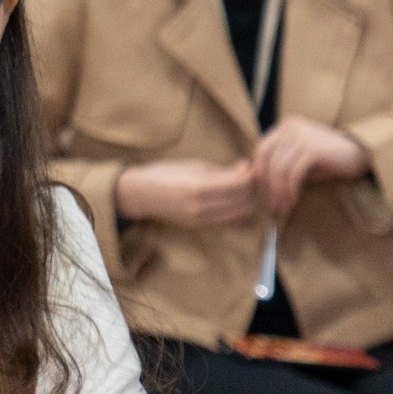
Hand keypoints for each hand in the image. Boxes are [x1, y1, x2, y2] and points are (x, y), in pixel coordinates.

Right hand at [115, 158, 259, 227]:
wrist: (140, 195)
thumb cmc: (164, 173)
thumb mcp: (192, 165)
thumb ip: (221, 171)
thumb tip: (247, 169)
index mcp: (197, 187)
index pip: (239, 185)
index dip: (250, 175)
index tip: (250, 165)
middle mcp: (201, 208)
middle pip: (244, 202)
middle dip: (252, 188)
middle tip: (250, 176)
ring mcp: (201, 220)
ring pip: (240, 214)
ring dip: (247, 200)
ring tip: (242, 187)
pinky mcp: (201, 227)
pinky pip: (230, 220)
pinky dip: (237, 209)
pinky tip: (233, 198)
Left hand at [251, 117, 372, 217]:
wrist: (361, 153)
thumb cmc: (330, 158)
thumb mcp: (302, 153)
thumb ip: (283, 159)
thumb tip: (262, 179)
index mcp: (286, 126)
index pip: (261, 149)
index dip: (259, 171)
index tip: (262, 190)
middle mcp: (290, 127)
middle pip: (267, 159)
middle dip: (267, 184)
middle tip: (272, 202)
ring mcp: (301, 137)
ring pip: (279, 169)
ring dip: (279, 191)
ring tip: (282, 206)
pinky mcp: (312, 149)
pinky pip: (293, 173)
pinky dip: (290, 189)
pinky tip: (293, 200)